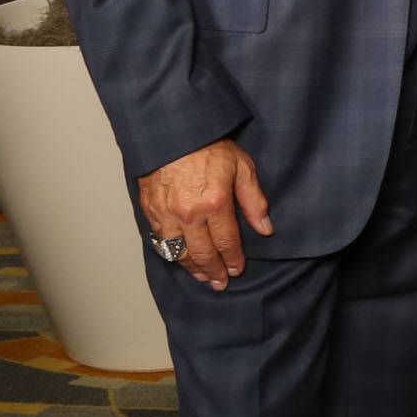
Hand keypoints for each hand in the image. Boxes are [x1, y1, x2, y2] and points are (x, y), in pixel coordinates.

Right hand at [137, 138, 271, 290]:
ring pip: (178, 253)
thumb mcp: (242, 167)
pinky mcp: (150, 210)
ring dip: (191, 268)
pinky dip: (171, 254)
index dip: (233, 259)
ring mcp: (167, 214)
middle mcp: (189, 214)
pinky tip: (179, 259)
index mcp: (215, 204)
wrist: (173, 132)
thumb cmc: (209, 146)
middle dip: (214, 271)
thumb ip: (254, 201)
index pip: (227, 243)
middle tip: (220, 283)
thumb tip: (265, 228)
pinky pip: (160, 241)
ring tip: (202, 277)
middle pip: (202, 253)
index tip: (238, 270)